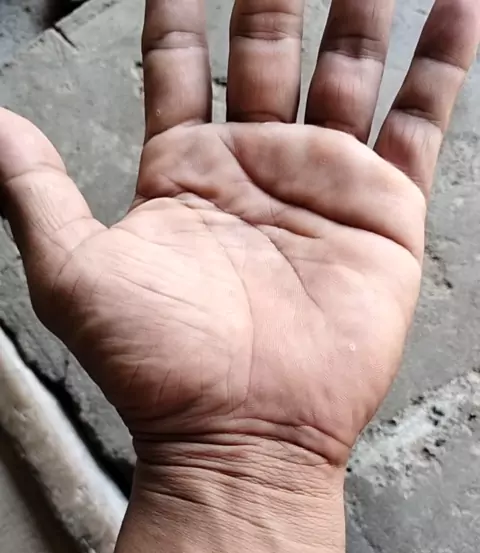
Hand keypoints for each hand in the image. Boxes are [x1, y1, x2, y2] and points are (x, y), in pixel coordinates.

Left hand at [0, 0, 477, 467]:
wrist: (244, 434)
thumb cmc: (158, 367)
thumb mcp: (74, 273)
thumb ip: (35, 190)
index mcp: (184, 171)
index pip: (179, 61)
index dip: (177, 6)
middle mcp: (256, 168)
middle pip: (267, 46)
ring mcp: (324, 185)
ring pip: (348, 68)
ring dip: (361, 7)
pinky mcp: (384, 212)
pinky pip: (421, 120)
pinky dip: (442, 62)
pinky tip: (458, 5)